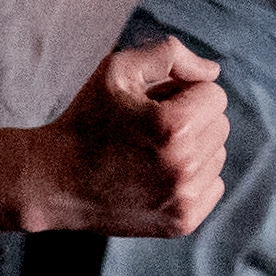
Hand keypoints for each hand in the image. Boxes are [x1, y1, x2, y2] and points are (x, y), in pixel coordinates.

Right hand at [27, 37, 228, 236]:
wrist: (56, 181)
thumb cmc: (87, 119)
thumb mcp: (117, 69)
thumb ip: (170, 54)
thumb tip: (213, 71)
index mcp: (173, 125)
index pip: (215, 95)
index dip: (184, 91)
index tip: (155, 101)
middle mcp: (184, 165)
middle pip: (219, 125)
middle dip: (192, 118)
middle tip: (149, 125)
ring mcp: (184, 198)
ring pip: (217, 156)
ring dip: (193, 148)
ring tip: (150, 150)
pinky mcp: (182, 222)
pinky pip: (213, 187)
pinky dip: (193, 178)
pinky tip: (158, 175)